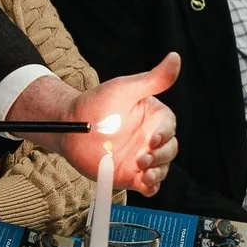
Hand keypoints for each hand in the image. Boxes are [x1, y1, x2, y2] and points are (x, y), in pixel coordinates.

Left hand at [8, 56, 181, 196]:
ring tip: (143, 172)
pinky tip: (145, 184)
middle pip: (170, 151)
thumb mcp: (125, 88)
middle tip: (142, 158)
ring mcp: (142, 158)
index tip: (153, 139)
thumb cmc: (96, 103)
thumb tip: (175, 58)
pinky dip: (151, 188)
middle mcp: (151, 139)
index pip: (169, 127)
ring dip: (157, 173)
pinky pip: (149, 186)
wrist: (71, 127)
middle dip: (160, 156)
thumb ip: (153, 79)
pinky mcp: (131, 175)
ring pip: (162, 169)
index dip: (165, 135)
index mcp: (154, 118)